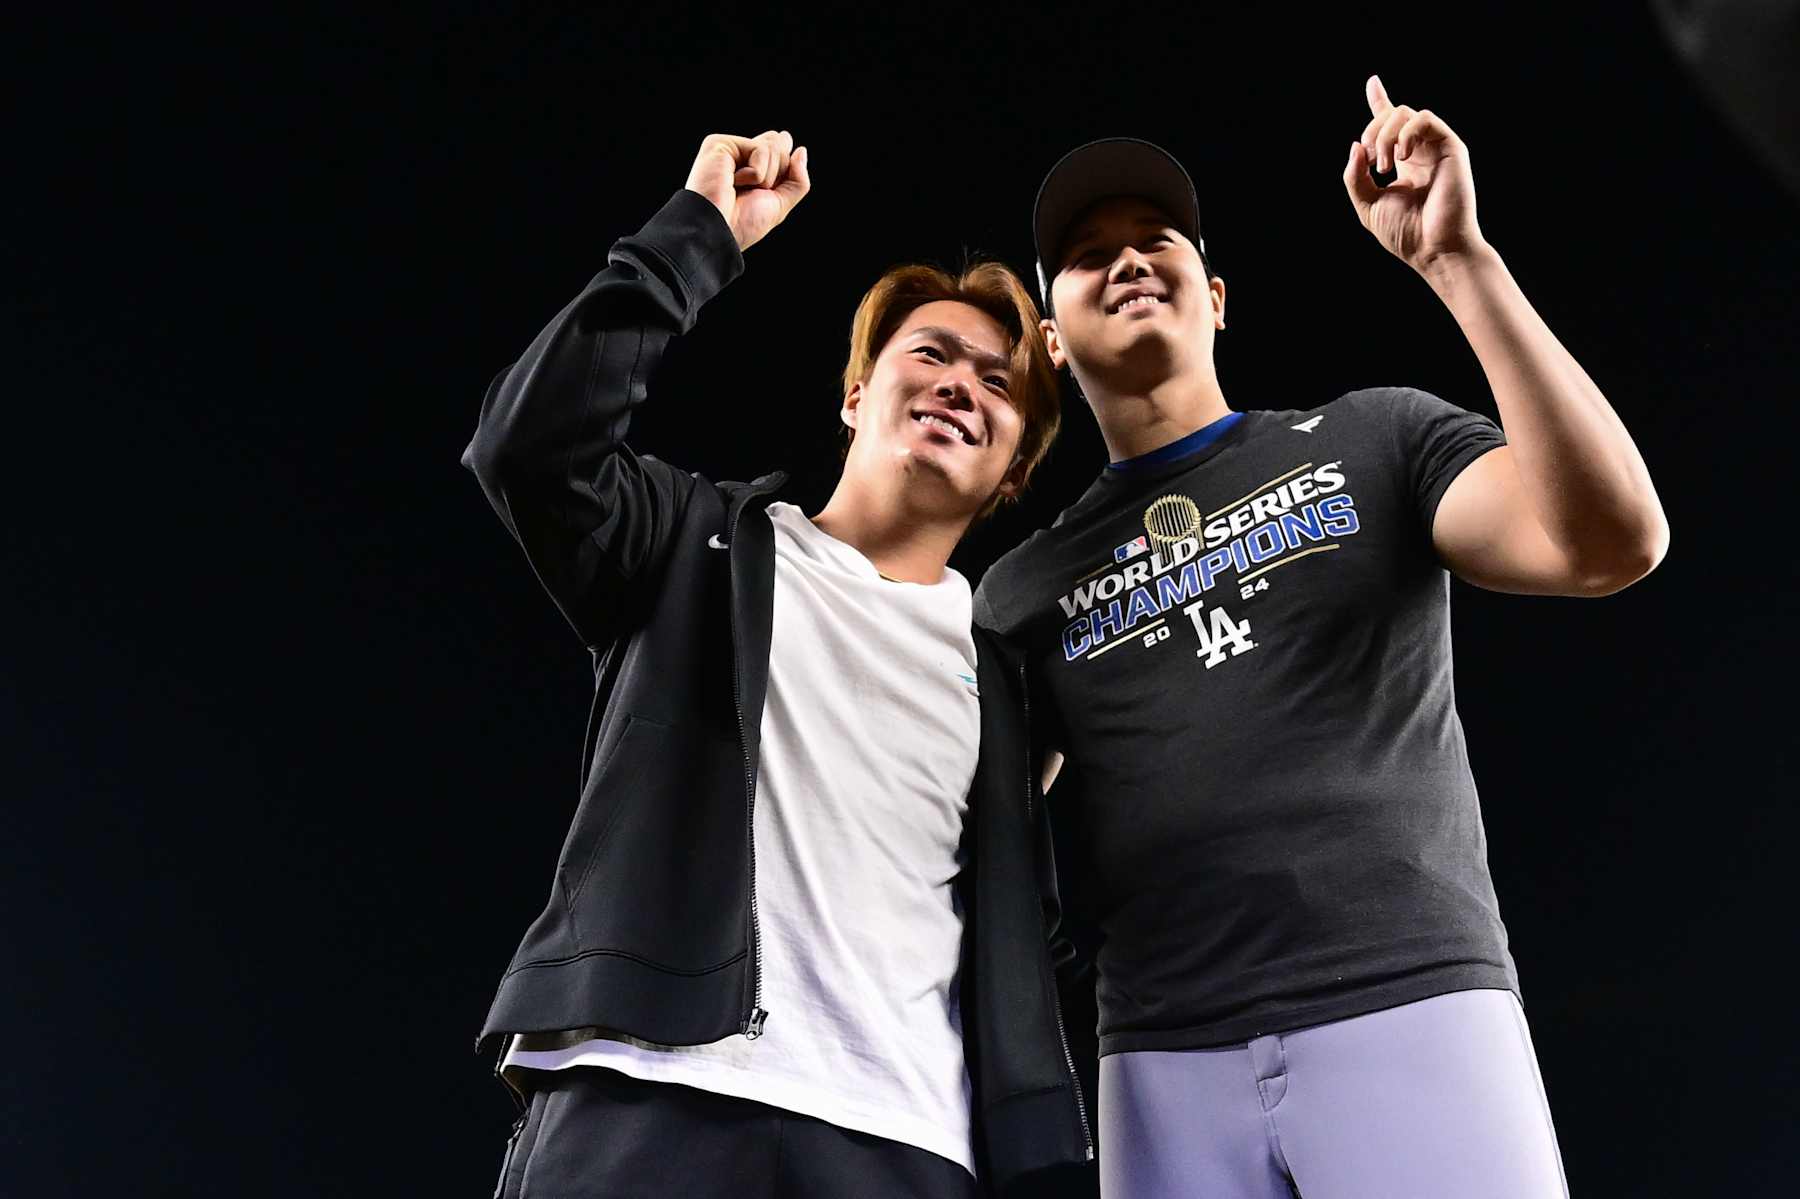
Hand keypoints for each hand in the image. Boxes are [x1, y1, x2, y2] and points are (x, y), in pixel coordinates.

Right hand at [684, 130, 810, 251]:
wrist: (718, 230)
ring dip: (764, 178)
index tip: (767, 183)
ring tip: (738, 189)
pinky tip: (731, 182)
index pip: (781, 150)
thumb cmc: (742, 223)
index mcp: (750, 168)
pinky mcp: (720, 143)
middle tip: (751, 193)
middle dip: (775, 176)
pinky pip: (760, 150)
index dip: (785, 166)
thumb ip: (797, 180)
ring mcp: (730, 148)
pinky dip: (754, 174)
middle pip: (781, 147)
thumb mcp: (779, 204)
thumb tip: (801, 150)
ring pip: (773, 148)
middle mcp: (740, 155)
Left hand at [1343, 76, 1485, 275]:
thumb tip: (1356, 145)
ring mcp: (1436, 148)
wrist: (1433, 249)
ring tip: (1384, 166)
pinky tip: (1401, 157)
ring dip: (1385, 135)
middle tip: (1371, 162)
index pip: (1390, 125)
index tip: (1373, 81)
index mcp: (1402, 163)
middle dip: (1372, 131)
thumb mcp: (1367, 205)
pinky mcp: (1451, 147)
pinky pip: (1425, 119)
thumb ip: (1356, 176)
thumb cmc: (1404, 233)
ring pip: (1406, 113)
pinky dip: (1407, 132)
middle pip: (1391, 115)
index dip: (1379, 102)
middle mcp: (1419, 152)